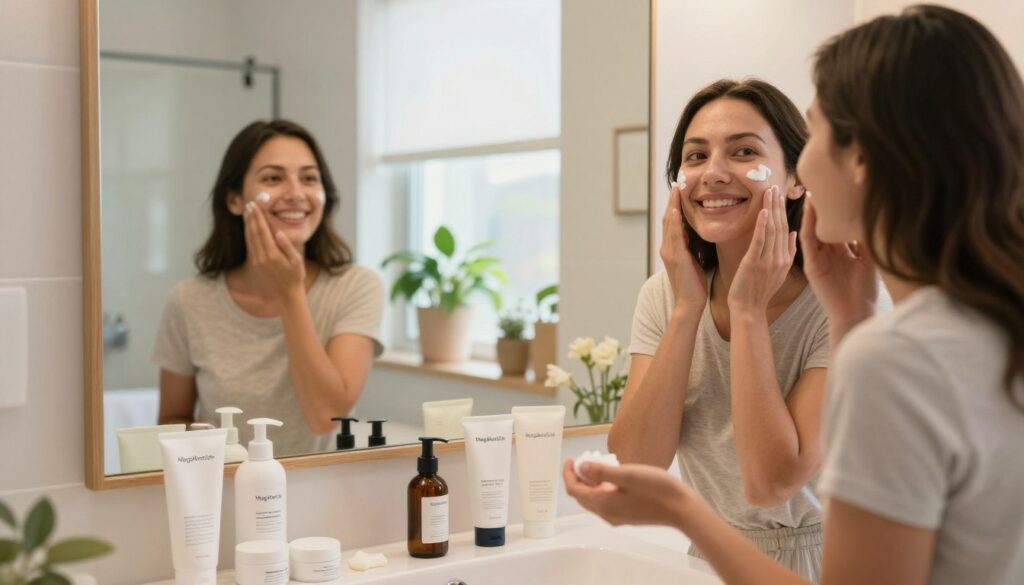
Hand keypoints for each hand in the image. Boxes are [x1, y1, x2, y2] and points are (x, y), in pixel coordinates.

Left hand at [244, 202, 305, 305]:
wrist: (285, 295)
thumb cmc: (294, 277)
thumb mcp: (296, 262)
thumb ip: (288, 247)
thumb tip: (279, 233)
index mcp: (272, 254)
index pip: (263, 231)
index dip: (259, 217)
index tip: (256, 206)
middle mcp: (262, 257)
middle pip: (254, 232)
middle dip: (252, 217)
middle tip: (250, 204)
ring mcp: (257, 260)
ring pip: (249, 238)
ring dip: (248, 224)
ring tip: (248, 212)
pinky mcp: (254, 263)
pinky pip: (249, 245)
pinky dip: (248, 234)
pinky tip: (249, 227)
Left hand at [563, 459, 694, 528]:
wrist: (682, 509)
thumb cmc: (657, 490)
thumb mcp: (627, 474)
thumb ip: (601, 471)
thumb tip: (581, 467)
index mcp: (603, 503)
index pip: (574, 490)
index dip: (568, 473)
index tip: (571, 458)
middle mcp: (607, 514)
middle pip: (582, 496)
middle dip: (577, 478)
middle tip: (583, 460)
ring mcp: (617, 517)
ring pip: (594, 500)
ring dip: (590, 484)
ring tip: (598, 466)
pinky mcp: (627, 516)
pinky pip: (606, 503)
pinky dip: (602, 490)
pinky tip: (614, 479)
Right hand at [661, 184, 707, 313]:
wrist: (689, 304)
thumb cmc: (694, 286)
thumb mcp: (693, 262)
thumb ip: (690, 248)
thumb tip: (694, 236)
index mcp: (672, 249)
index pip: (673, 222)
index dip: (675, 206)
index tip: (680, 191)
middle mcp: (667, 248)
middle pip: (668, 219)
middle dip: (672, 201)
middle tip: (677, 183)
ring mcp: (669, 252)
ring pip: (669, 224)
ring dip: (672, 206)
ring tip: (676, 190)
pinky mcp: (675, 258)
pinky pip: (674, 236)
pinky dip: (674, 222)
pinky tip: (677, 210)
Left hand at [728, 185, 796, 312]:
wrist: (749, 310)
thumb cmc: (759, 292)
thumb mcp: (779, 272)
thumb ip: (787, 252)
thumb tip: (792, 233)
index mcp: (786, 259)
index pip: (786, 229)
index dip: (784, 211)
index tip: (781, 194)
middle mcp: (780, 258)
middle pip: (781, 225)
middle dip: (778, 204)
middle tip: (775, 185)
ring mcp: (768, 261)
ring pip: (772, 229)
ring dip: (771, 208)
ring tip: (770, 191)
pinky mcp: (754, 263)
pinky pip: (760, 241)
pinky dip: (762, 225)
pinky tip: (764, 210)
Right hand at [799, 195, 877, 332]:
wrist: (857, 314)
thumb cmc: (867, 290)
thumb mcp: (873, 258)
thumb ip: (870, 237)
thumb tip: (878, 212)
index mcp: (844, 249)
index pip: (839, 223)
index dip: (840, 206)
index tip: (842, 185)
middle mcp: (830, 251)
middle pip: (825, 223)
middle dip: (824, 204)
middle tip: (824, 180)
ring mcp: (819, 258)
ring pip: (814, 229)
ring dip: (812, 211)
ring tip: (812, 190)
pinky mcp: (811, 265)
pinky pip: (807, 242)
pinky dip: (807, 225)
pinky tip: (809, 210)